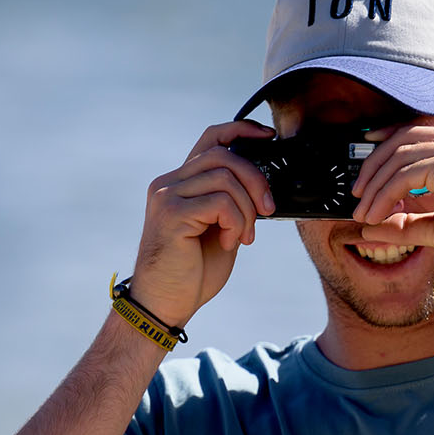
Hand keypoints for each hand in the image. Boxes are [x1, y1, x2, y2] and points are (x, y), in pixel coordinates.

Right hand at [130, 120, 276, 324]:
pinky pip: (220, 202)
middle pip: (224, 156)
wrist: (166, 304)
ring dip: (247, 209)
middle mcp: (169, 183)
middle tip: (268, 210)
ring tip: (243, 236)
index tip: (267, 137)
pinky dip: (236, 222)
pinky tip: (230, 243)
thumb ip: (232, 203)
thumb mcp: (220, 229)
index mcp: (181, 183)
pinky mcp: (171, 213)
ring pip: (225, 178)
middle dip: (256, 180)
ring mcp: (167, 196)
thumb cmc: (193, 272)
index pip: (211, 140)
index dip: (241, 130)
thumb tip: (264, 186)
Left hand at [348, 112, 433, 276]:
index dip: (390, 134)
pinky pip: (405, 175)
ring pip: (401, 156)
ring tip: (363, 212)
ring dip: (375, 186)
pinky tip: (376, 214)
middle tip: (357, 191)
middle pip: (406, 136)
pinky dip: (384, 195)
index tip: (367, 148)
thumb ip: (406, 221)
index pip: (422, 127)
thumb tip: (370, 227)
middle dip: (375, 162)